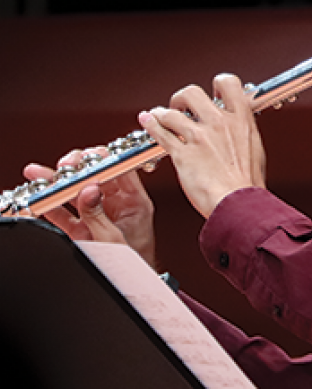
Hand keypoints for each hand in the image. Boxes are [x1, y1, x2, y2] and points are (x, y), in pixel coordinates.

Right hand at [23, 147, 156, 267]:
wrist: (129, 289)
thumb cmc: (134, 265)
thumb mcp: (115, 239)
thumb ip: (99, 215)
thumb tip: (89, 189)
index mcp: (135, 201)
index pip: (121, 170)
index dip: (103, 159)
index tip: (88, 157)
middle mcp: (118, 205)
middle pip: (96, 176)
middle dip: (78, 167)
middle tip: (65, 166)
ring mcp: (99, 215)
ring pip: (77, 192)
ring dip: (59, 182)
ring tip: (40, 173)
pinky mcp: (83, 229)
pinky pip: (65, 213)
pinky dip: (51, 206)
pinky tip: (40, 199)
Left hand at [138, 73, 265, 218]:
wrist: (239, 203)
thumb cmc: (248, 183)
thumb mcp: (254, 148)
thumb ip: (243, 132)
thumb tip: (238, 127)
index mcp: (241, 119)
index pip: (228, 83)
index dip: (216, 84)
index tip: (211, 93)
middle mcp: (219, 123)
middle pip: (193, 92)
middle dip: (183, 98)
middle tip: (181, 107)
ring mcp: (199, 137)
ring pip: (171, 112)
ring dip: (162, 113)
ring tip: (160, 116)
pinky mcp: (182, 153)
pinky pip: (160, 132)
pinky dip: (150, 124)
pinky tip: (147, 121)